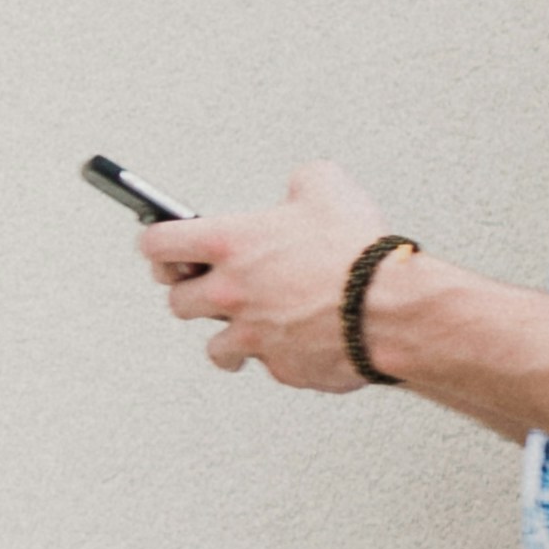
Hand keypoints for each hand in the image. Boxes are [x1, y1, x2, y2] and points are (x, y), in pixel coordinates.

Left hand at [149, 158, 410, 389]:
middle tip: (207, 285)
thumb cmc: (359, 252)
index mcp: (229, 243)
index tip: (159, 245)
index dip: (155, 242)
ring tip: (246, 322)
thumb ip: (300, 181)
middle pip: (177, 300)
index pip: (156, 244)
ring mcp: (251, 335)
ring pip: (214, 345)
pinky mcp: (279, 366)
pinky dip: (274, 356)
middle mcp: (230, 292)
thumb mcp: (326, 187)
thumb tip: (299, 186)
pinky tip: (290, 341)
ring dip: (227, 333)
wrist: (393, 310)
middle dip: (191, 292)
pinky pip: (264, 364)